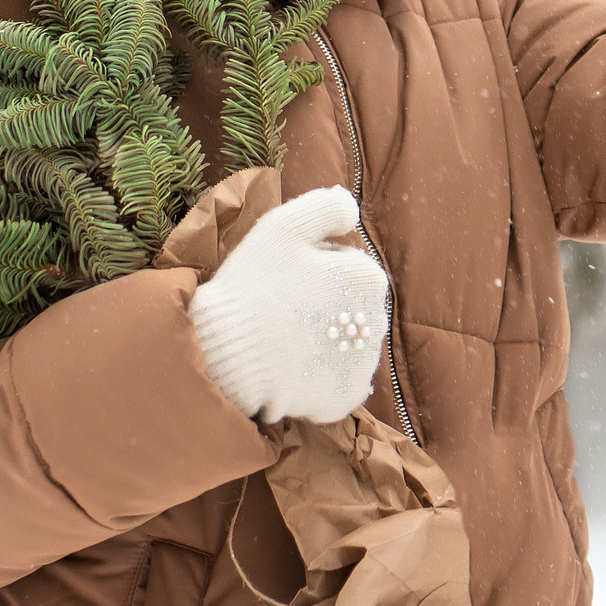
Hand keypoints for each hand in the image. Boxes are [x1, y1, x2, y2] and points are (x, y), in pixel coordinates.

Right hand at [188, 186, 388, 424]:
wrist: (228, 355)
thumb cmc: (254, 285)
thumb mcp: (285, 225)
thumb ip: (327, 207)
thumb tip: (351, 209)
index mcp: (368, 277)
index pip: (348, 264)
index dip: (314, 267)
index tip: (286, 277)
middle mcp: (378, 321)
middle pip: (351, 305)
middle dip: (325, 304)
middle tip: (282, 309)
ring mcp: (363, 364)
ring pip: (346, 343)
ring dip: (323, 340)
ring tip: (283, 341)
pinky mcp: (345, 397)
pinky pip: (337, 381)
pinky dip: (318, 376)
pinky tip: (290, 369)